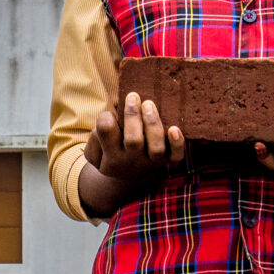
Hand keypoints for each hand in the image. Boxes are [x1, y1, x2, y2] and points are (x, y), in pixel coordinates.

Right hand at [79, 91, 187, 213]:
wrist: (128, 177)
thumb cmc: (110, 153)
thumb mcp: (95, 150)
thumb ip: (96, 135)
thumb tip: (109, 116)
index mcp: (111, 156)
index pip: (105, 132)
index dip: (106, 118)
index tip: (110, 114)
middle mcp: (132, 160)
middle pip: (133, 140)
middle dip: (133, 116)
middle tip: (133, 97)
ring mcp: (151, 161)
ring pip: (156, 147)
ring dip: (153, 125)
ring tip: (148, 104)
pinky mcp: (167, 159)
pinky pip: (176, 155)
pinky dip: (177, 143)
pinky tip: (174, 129)